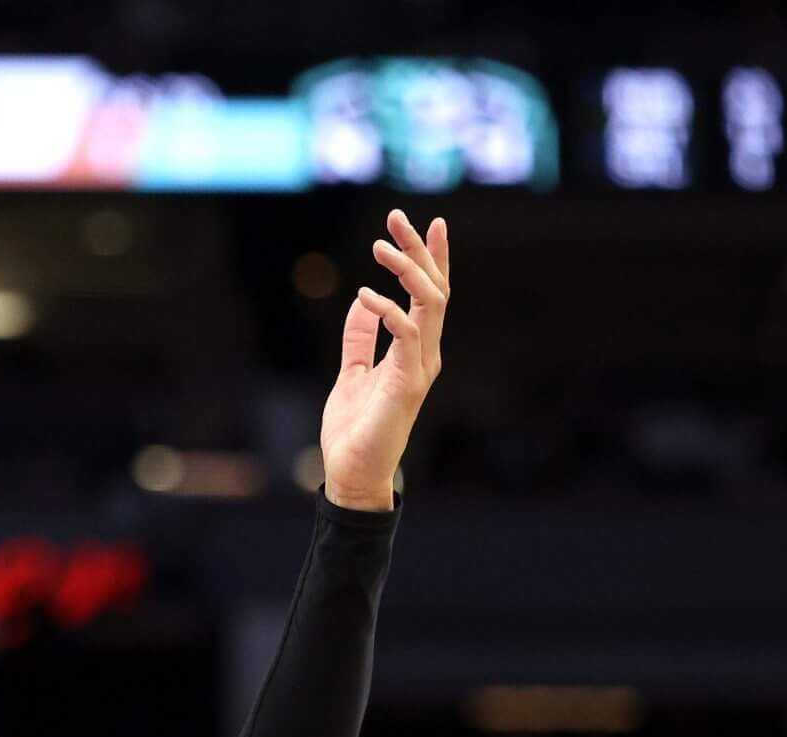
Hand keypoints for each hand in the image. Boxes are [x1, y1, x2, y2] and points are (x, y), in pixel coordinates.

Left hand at [317, 209, 450, 511]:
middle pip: (434, 288)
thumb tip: (363, 302)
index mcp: (415, 348)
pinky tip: (365, 295)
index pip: (430, 294)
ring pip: (428, 302)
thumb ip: (360, 338)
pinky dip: (387, 309)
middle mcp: (425, 353)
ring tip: (380, 246)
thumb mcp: (352, 372)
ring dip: (407, 269)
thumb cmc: (355, 428)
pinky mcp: (408, 382)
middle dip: (420, 249)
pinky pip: (405, 333)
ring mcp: (420, 366)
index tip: (428, 222)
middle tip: (398, 216)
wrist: (352, 471)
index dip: (431, 257)